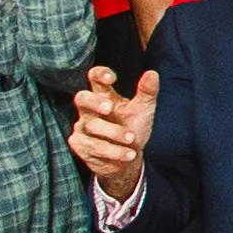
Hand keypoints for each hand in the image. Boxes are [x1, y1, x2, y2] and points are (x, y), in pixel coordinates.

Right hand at [68, 64, 158, 195]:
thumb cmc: (132, 128)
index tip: (112, 78)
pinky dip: (114, 151)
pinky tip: (128, 154)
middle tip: (109, 107)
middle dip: (94, 102)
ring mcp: (83, 128)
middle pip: (81, 98)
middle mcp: (90, 110)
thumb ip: (147, 92)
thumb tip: (152, 74)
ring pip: (91, 126)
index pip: (95, 78)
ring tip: (131, 138)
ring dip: (114, 133)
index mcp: (104, 96)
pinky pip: (93, 146)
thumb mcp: (144, 109)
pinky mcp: (80, 145)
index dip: (99, 74)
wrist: (128, 158)